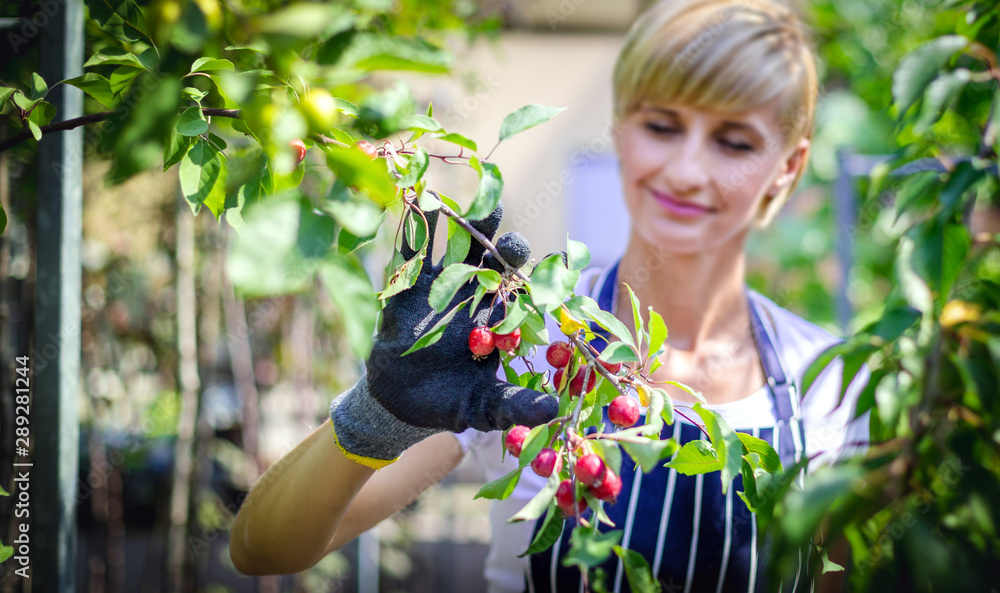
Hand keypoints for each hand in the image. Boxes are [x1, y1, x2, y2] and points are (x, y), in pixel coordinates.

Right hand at [329, 202, 557, 468]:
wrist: (402, 407)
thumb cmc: (452, 404)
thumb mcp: (486, 408)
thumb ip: (516, 406)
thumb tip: (554, 409)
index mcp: (499, 320)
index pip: (521, 291)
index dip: (534, 274)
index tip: (551, 260)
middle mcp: (473, 297)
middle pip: (492, 260)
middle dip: (500, 243)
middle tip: (506, 228)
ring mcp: (439, 290)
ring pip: (454, 250)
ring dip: (460, 225)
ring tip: (468, 200)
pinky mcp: (406, 292)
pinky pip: (410, 258)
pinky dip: (412, 233)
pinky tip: (415, 204)